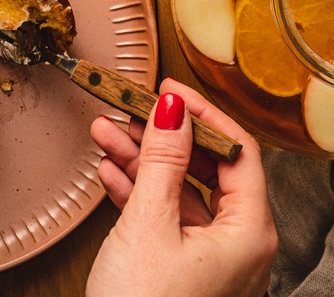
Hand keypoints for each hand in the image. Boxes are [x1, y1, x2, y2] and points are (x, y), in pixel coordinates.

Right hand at [86, 78, 276, 295]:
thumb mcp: (151, 224)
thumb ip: (163, 162)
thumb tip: (173, 112)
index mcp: (247, 232)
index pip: (236, 153)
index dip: (203, 115)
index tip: (171, 90)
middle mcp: (234, 244)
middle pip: (203, 169)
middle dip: (163, 136)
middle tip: (133, 108)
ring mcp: (205, 256)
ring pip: (176, 191)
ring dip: (141, 160)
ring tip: (108, 132)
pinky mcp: (176, 265)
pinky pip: (161, 216)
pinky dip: (135, 190)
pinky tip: (112, 170)